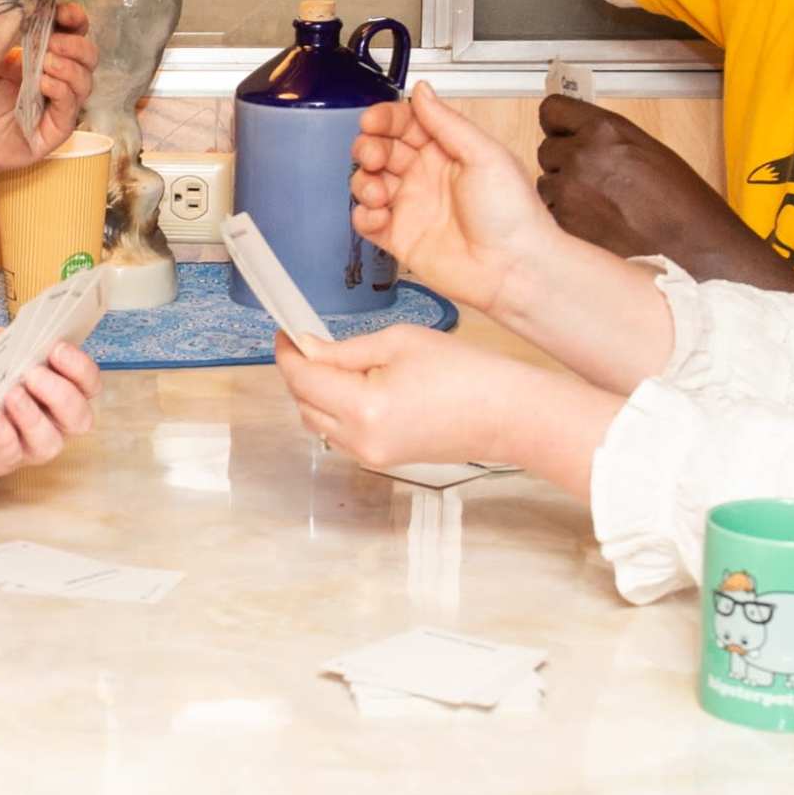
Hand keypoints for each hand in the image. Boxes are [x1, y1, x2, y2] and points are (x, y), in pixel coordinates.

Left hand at [0, 4, 92, 176]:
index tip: (62, 12)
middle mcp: (63, 79)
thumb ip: (13, 37)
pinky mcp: (58, 129)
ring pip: (85, 81)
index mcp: (51, 56)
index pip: (76, 32)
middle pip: (89, 55)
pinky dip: (60, 90)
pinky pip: (70, 107)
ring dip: (68, 66)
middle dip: (75, 44)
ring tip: (46, 61)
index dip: (75, 19)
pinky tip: (43, 82)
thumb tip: (25, 10)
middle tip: (53, 42)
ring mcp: (63, 105)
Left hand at [0, 331, 97, 477]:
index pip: (83, 382)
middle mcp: (36, 412)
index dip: (80, 369)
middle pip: (80, 419)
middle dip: (64, 396)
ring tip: (9, 396)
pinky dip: (7, 435)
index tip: (58, 351)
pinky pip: (13, 457)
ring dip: (36, 418)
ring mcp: (15, 439)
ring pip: (53, 444)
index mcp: (40, 379)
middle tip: (33, 376)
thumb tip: (42, 346)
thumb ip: (12, 342)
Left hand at [272, 327, 532, 471]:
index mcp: (363, 407)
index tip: (285, 333)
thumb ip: (345, 350)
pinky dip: (335, 412)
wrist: (508, 415)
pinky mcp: (384, 461)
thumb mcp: (399, 342)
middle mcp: (361, 440)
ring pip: (319, 424)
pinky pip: (341, 436)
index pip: (302, 379)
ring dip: (314, 395)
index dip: (288, 353)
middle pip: (304, 405)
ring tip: (332, 364)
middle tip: (308, 344)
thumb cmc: (463, 371)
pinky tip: (353, 388)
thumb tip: (306, 349)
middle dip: (299, 374)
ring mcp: (372, 456)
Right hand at [351, 82, 555, 312]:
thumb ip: (448, 123)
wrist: (515, 269)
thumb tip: (422, 91)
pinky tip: (377, 214)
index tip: (373, 121)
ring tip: (379, 191)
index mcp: (448, 152)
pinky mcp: (401, 239)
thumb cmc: (513, 215)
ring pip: (368, 183)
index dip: (386, 119)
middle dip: (369, 147)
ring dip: (363, 181)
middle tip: (374, 155)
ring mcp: (412, 208)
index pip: (406, 124)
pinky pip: (367, 222)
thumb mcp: (485, 155)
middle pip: (381, 150)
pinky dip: (363, 215)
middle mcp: (426, 177)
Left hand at [535, 98, 767, 275]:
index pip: (552, 110)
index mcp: (605, 130)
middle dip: (564, 162)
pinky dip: (566, 218)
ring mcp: (569, 192)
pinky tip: (596, 224)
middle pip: (547, 149)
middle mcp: (582, 156)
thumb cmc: (684, 204)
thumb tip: (580, 135)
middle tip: (593, 178)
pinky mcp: (563, 224)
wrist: (693, 250)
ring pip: (546, 184)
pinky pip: (551, 214)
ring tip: (599, 205)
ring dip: (563, 192)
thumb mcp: (649, 151)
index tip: (561, 131)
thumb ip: (608, 139)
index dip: (558, 124)